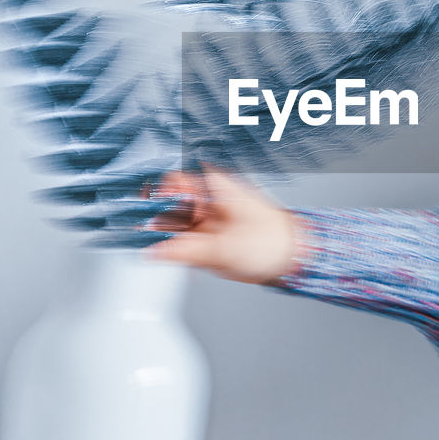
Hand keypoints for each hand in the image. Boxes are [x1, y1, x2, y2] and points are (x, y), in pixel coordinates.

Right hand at [145, 166, 302, 284]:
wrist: (295, 256)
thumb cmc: (272, 241)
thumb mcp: (223, 248)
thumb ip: (184, 250)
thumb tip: (153, 251)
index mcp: (213, 187)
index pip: (173, 180)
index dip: (156, 193)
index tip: (143, 210)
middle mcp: (209, 200)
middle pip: (170, 203)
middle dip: (159, 220)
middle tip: (148, 235)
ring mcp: (210, 219)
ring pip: (176, 224)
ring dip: (168, 238)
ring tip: (162, 250)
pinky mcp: (212, 237)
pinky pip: (186, 240)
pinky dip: (179, 249)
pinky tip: (178, 259)